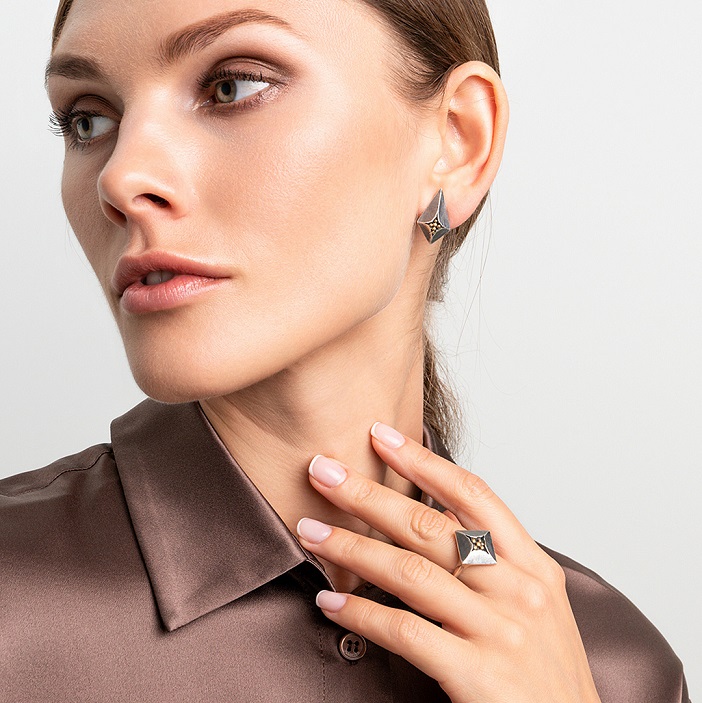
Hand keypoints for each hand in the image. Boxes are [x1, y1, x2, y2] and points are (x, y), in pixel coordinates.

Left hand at [295, 422, 601, 702]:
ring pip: (409, 571)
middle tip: (324, 471)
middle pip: (430, 524)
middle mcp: (518, 589)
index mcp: (533, 566)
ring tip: (311, 532)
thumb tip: (437, 515)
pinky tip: (331, 604)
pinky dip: (361, 614)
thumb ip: (493, 561)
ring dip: (351, 547)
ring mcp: (500, 630)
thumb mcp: (536, 605)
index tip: (381, 435)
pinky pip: (405, 630)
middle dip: (368, 493)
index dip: (423, 459)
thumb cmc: (547, 674)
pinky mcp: (478, 674)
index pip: (472, 494)